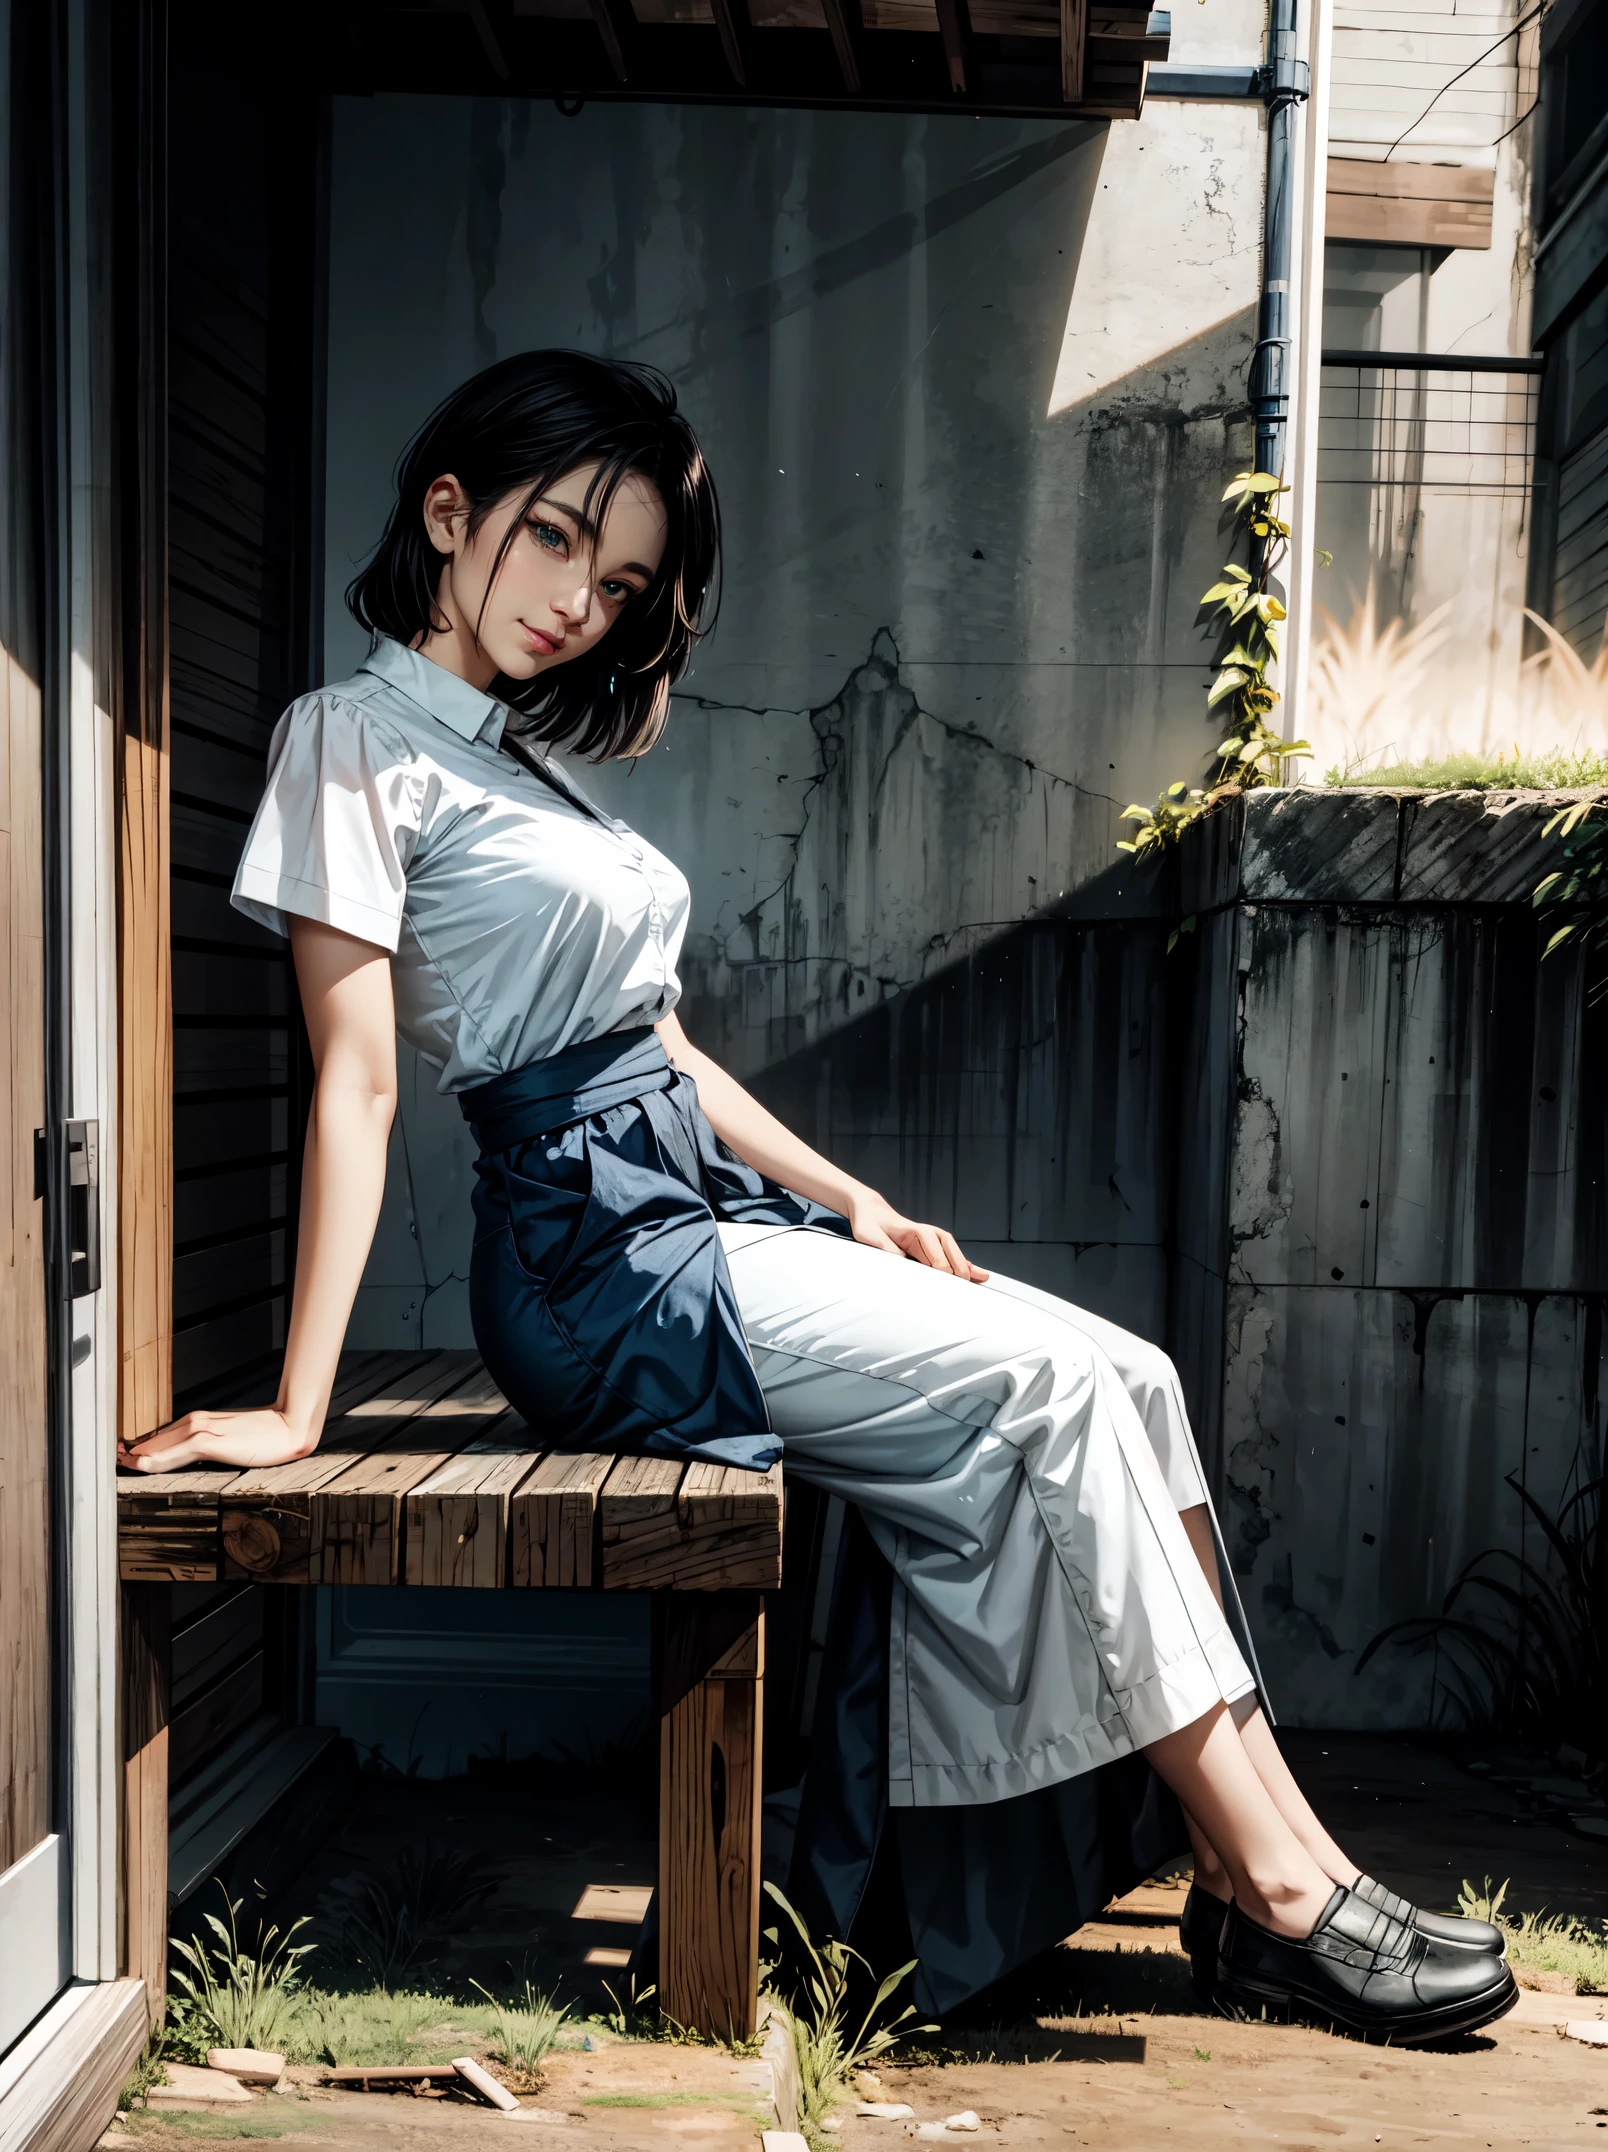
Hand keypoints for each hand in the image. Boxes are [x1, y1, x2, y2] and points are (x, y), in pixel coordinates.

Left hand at [118, 1406, 316, 1474]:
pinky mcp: (210, 1440)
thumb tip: (197, 1454)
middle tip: (112, 1459)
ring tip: (118, 1463)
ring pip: (160, 1445)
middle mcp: (197, 1422)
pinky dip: (155, 1458)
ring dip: (137, 1455)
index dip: (142, 1446)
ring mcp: (202, 1430)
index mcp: (202, 1421)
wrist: (291, 1426)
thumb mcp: (234, 1438)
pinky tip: (142, 1464)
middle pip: (156, 1439)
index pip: (164, 1436)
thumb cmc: (267, 1434)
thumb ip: (213, 1443)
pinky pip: (175, 1452)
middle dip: (133, 1451)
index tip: (124, 1455)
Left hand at [844, 1189, 989, 1280]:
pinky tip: (977, 1274)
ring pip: (954, 1253)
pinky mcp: (932, 1245)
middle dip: (957, 1270)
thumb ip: (886, 1248)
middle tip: (962, 1289)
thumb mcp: (870, 1236)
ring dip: (966, 1267)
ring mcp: (932, 1238)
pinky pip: (952, 1256)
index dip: (939, 1268)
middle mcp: (928, 1233)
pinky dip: (965, 1265)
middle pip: (949, 1252)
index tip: (944, 1285)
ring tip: (980, 1280)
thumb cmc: (869, 1224)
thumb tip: (902, 1262)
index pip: (934, 1252)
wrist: (871, 1212)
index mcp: (915, 1231)